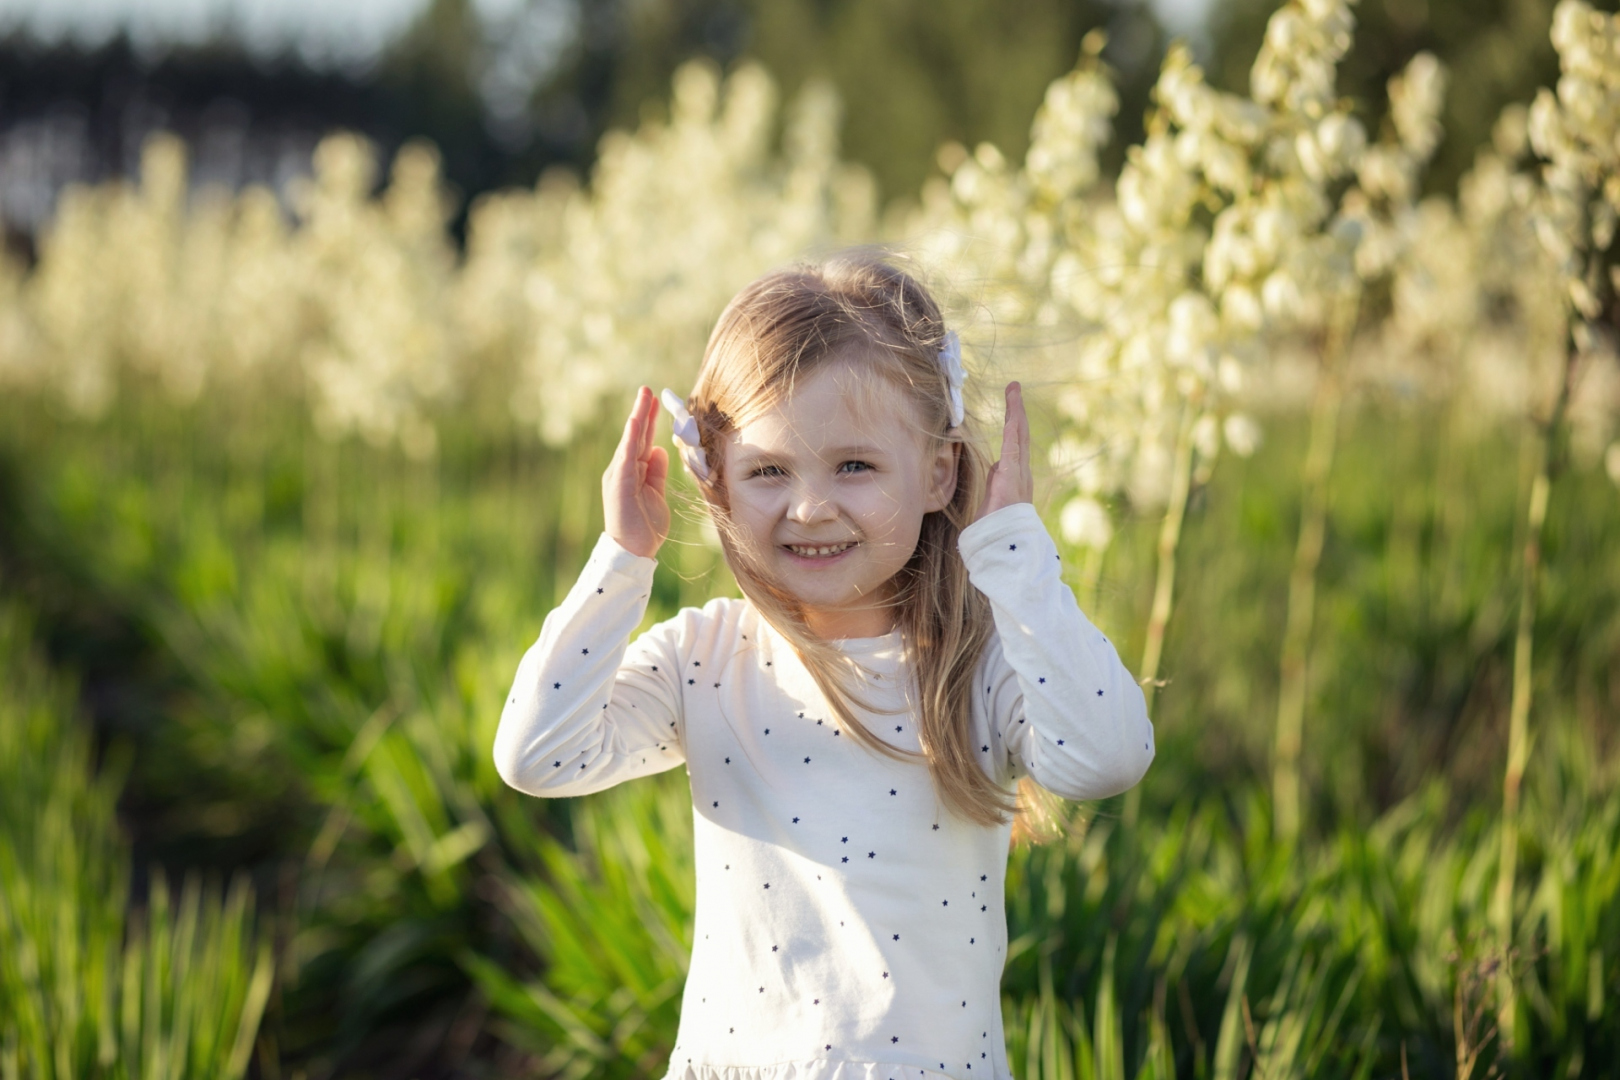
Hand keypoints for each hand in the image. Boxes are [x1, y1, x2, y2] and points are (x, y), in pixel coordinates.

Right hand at [603, 387, 670, 557]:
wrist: (633, 551)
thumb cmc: (645, 527)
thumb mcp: (656, 494)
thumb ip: (657, 472)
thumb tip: (661, 450)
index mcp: (633, 472)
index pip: (642, 442)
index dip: (649, 422)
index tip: (655, 402)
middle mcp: (623, 470)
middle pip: (635, 436)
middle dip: (642, 412)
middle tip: (648, 390)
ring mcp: (620, 475)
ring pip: (630, 440)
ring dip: (638, 418)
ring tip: (644, 397)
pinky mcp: (620, 482)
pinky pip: (627, 455)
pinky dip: (632, 437)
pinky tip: (637, 422)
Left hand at [976, 382, 1032, 521]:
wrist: (1006, 548)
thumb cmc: (998, 530)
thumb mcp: (993, 500)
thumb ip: (995, 482)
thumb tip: (995, 467)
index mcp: (1015, 478)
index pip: (1014, 445)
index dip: (1013, 424)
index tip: (1011, 407)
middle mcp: (1021, 473)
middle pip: (1020, 435)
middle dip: (1016, 410)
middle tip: (1013, 388)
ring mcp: (1018, 474)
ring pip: (1018, 436)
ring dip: (1015, 411)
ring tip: (1013, 390)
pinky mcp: (1011, 476)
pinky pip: (1013, 446)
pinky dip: (1013, 427)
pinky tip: (1012, 411)